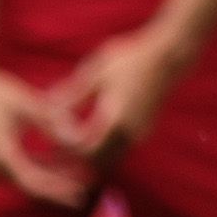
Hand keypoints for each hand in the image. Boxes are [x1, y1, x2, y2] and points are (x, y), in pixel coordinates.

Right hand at [0, 62, 88, 205]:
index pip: (35, 182)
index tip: (81, 194)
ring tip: (78, 181)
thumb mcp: (28, 105)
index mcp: (1, 156)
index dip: (59, 189)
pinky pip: (18, 170)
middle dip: (57, 190)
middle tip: (85, 194)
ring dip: (50, 180)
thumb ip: (53, 122)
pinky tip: (61, 166)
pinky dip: (39, 169)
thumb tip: (79, 139)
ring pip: (25, 180)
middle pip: (31, 186)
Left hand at [47, 22, 196, 162]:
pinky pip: (121, 149)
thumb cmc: (132, 59)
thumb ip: (73, 93)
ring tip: (69, 150)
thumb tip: (47, 106)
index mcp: (115, 120)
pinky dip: (105, 150)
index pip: (86, 149)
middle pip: (99, 161)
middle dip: (77, 160)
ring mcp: (140, 133)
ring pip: (112, 158)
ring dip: (92, 157)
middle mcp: (130, 133)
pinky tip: (91, 138)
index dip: (67, 149)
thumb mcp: (97, 72)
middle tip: (55, 155)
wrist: (169, 56)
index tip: (51, 143)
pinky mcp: (145, 129)